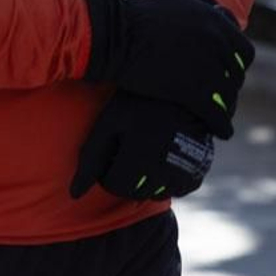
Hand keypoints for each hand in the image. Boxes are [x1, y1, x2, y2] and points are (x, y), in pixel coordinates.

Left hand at [70, 91, 214, 200]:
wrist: (180, 80)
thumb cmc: (137, 100)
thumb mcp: (109, 122)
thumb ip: (90, 158)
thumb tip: (74, 195)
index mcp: (139, 154)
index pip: (114, 186)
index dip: (107, 170)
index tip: (112, 150)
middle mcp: (165, 167)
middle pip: (135, 193)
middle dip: (126, 177)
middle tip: (128, 150)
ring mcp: (186, 168)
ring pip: (157, 194)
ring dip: (146, 181)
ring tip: (145, 151)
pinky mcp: (201, 166)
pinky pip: (180, 189)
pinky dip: (169, 180)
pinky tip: (164, 157)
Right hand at [81, 0, 253, 138]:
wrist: (115, 35)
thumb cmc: (140, 16)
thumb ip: (201, 1)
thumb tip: (216, 5)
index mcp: (215, 22)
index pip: (245, 51)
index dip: (237, 64)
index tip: (228, 72)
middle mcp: (216, 43)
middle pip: (236, 75)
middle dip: (230, 86)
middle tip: (220, 94)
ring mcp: (205, 67)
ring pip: (228, 96)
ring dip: (226, 107)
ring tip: (219, 115)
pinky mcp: (191, 91)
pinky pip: (216, 113)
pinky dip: (221, 125)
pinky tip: (221, 131)